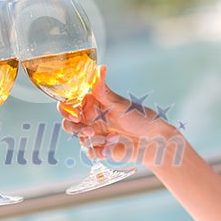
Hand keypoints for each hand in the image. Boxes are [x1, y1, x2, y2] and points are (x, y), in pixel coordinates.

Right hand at [58, 65, 176, 165]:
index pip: (69, 105)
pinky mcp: (100, 149)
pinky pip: (91, 153)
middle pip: (69, 124)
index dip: (65, 110)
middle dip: (75, 128)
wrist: (154, 140)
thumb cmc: (140, 117)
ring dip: (93, 140)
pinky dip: (101, 150)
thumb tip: (100, 68)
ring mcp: (94, 135)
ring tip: (112, 137)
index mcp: (91, 104)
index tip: (74, 115)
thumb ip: (103, 90)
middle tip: (88, 130)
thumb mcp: (119, 103)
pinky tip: (114, 144)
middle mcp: (90, 119)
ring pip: (80, 140)